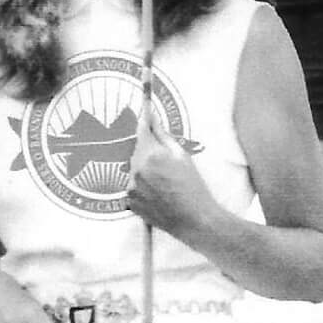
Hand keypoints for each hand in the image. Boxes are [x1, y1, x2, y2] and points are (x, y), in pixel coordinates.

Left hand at [126, 111, 216, 241]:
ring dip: (145, 171)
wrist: (193, 219)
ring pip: (134, 170)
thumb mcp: (182, 155)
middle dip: (148, 152)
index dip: (143, 117)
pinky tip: (158, 194)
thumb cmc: (192, 186)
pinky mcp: (128, 201)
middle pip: (137, 151)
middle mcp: (136, 169)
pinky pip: (132, 186)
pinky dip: (142, 186)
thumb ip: (163, 135)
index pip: (142, 129)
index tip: (143, 104)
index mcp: (150, 154)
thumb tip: (152, 117)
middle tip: (167, 166)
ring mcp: (130, 186)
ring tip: (165, 184)